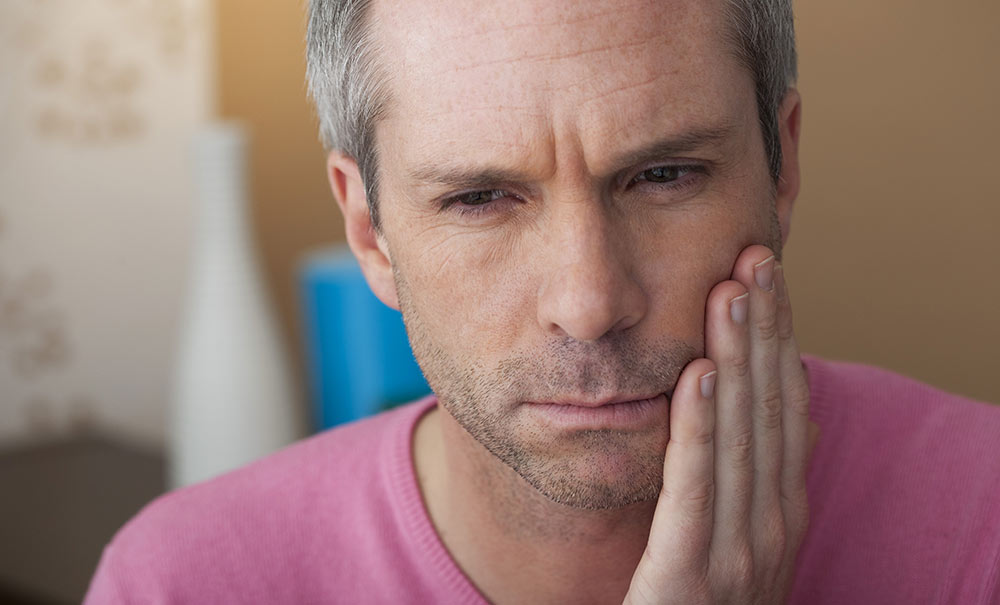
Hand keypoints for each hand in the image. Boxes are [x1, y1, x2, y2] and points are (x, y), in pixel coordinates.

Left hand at [624, 245, 819, 604]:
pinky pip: (696, 488)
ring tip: (731, 291)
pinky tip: (699, 374)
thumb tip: (738, 399)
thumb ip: (733, 474)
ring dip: (739, 359)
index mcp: (779, 509)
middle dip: (764, 331)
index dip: (779, 338)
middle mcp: (770, 524)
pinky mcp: (689, 576)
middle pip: (769, 410)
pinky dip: (700, 428)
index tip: (765, 275)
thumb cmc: (691, 601)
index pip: (784, 407)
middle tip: (754, 256)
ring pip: (740, 437)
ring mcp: (737, 553)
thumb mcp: (725, 532)